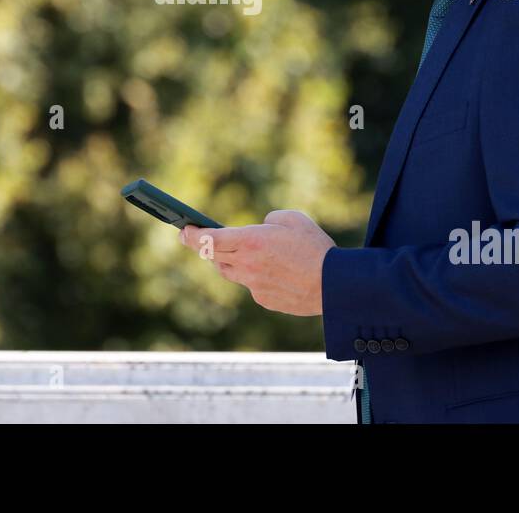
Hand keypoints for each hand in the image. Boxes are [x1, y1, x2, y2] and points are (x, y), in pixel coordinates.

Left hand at [178, 210, 335, 316]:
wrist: (334, 285)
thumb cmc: (315, 247)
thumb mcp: (292, 218)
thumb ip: (269, 220)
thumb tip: (260, 228)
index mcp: (250, 241)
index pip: (209, 239)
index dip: (192, 235)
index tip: (183, 230)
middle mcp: (246, 265)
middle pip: (212, 256)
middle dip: (199, 246)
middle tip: (192, 238)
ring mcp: (253, 285)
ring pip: (229, 272)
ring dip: (226, 261)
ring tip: (231, 251)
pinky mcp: (264, 299)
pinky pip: (251, 285)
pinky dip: (253, 276)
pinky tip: (270, 271)